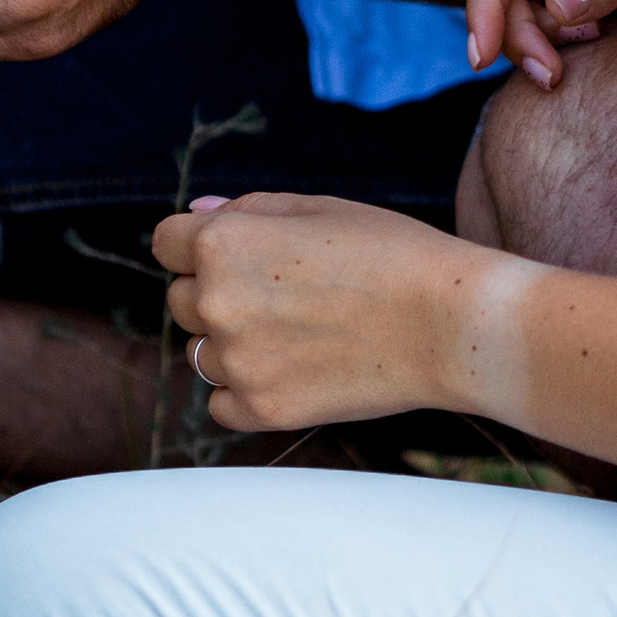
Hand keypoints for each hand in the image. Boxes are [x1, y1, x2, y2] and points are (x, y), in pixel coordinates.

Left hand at [154, 191, 483, 430]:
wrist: (449, 322)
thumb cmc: (391, 253)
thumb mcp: (317, 207)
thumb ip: (246, 211)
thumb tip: (199, 216)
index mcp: (223, 243)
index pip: (167, 242)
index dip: (199, 244)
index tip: (239, 254)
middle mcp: (218, 302)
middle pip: (182, 299)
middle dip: (217, 292)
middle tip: (285, 293)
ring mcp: (238, 361)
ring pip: (201, 352)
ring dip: (233, 342)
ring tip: (299, 332)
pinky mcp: (263, 409)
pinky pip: (221, 403)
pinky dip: (246, 390)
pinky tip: (293, 370)